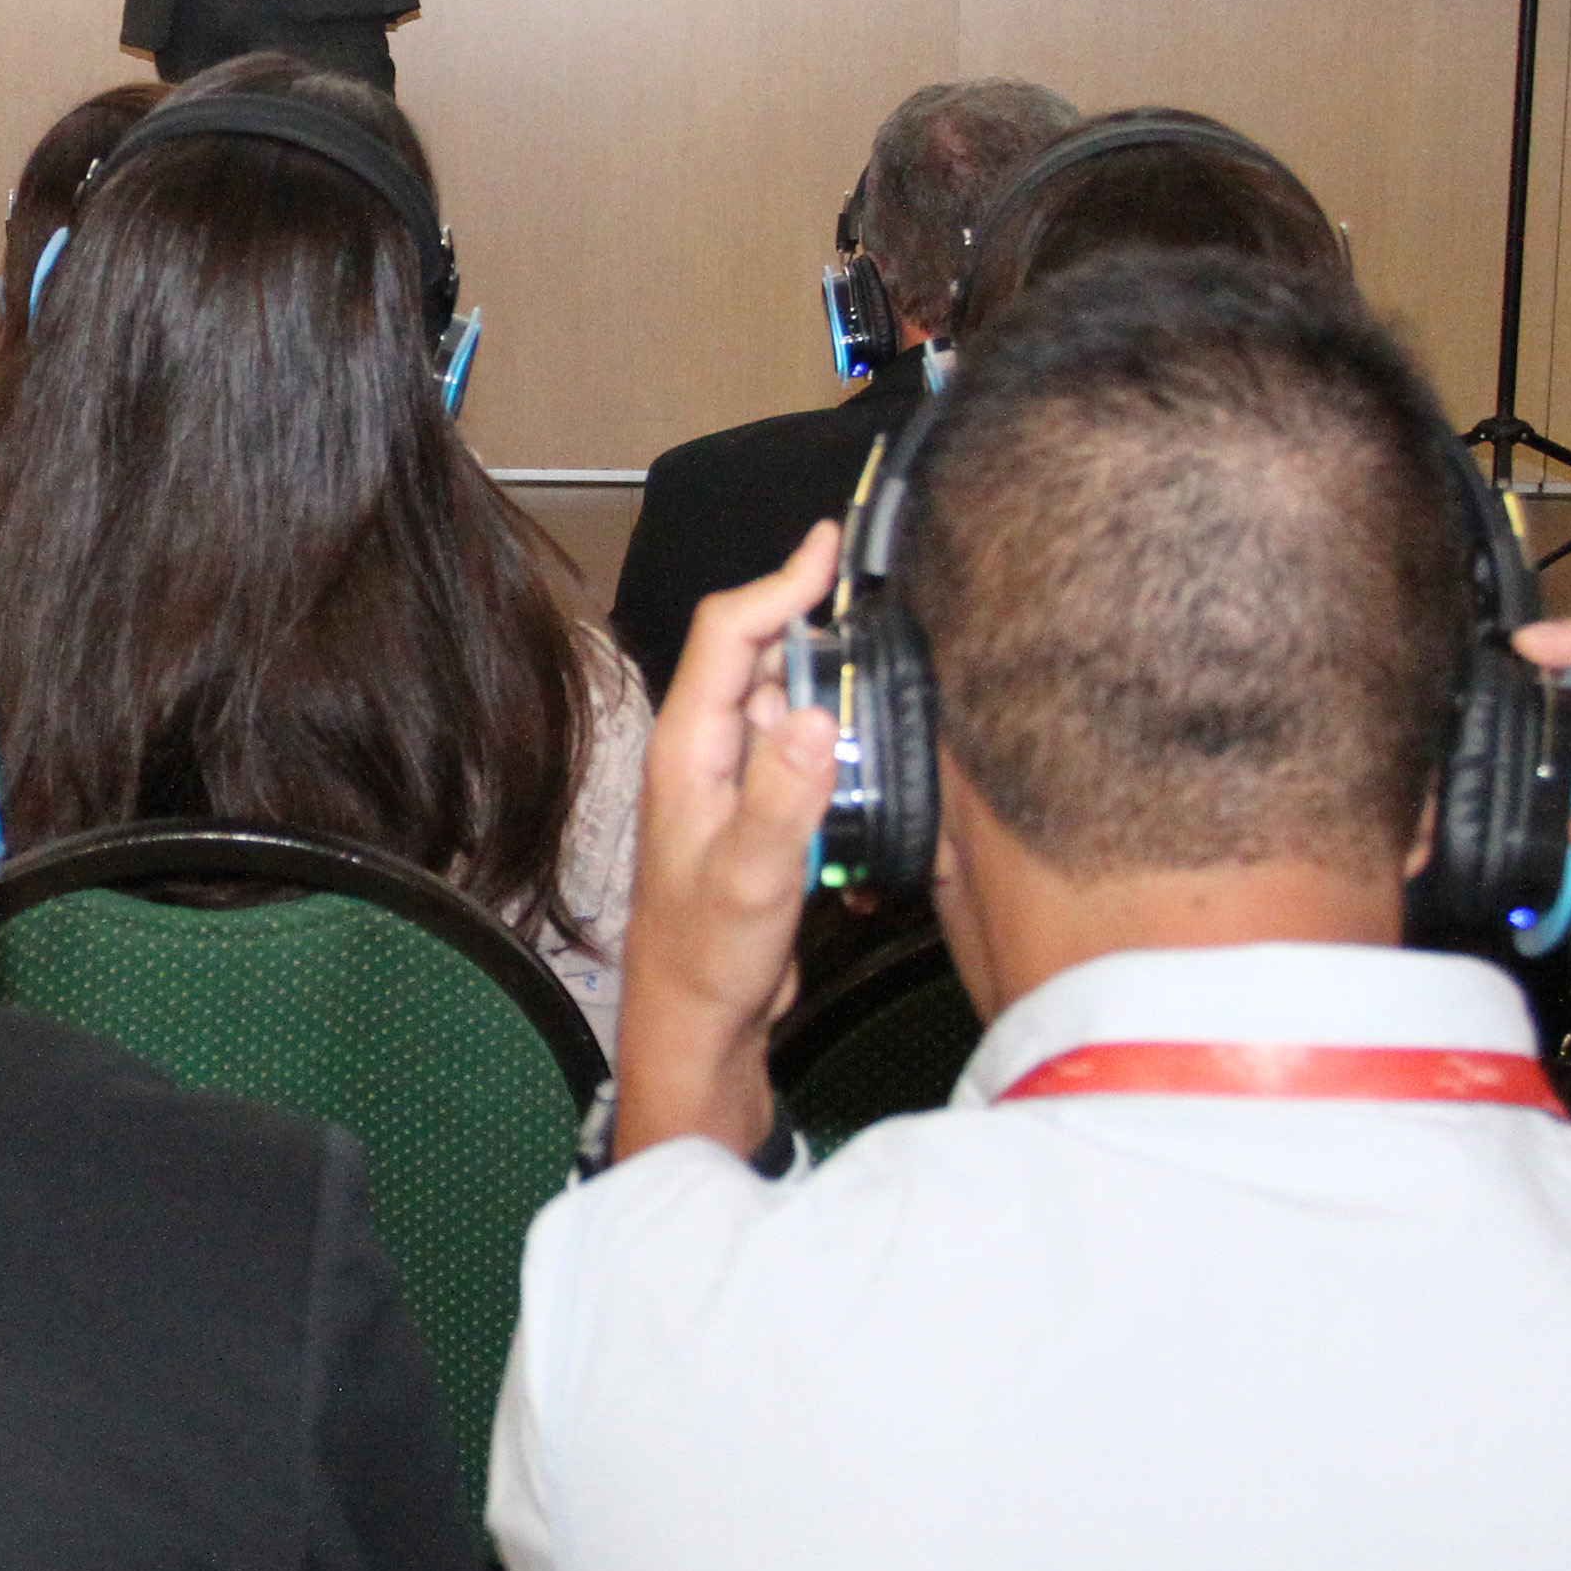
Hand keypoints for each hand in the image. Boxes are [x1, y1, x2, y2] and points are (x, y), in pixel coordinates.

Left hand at [611, 523, 848, 1162]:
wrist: (700, 1024)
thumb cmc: (708, 958)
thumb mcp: (752, 878)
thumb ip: (782, 798)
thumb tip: (809, 714)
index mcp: (688, 749)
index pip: (728, 634)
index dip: (779, 582)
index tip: (829, 547)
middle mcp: (706, 753)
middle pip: (764, 659)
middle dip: (820, 641)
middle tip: (882, 634)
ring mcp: (733, 782)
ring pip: (790, 708)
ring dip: (833, 707)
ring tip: (880, 722)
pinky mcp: (761, 812)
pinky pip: (804, 758)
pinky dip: (835, 759)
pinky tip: (861, 792)